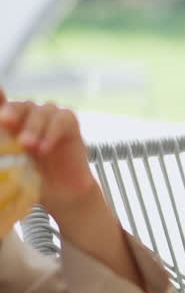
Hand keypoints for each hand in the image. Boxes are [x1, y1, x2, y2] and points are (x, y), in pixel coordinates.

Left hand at [0, 94, 98, 217]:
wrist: (61, 189)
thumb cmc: (30, 176)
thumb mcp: (9, 162)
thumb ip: (3, 147)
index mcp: (8, 121)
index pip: (1, 103)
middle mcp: (27, 114)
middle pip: (18, 106)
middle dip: (12, 112)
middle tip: (5, 122)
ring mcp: (49, 115)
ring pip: (40, 112)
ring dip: (33, 127)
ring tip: (27, 146)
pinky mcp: (68, 120)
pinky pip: (61, 120)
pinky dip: (51, 133)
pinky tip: (44, 149)